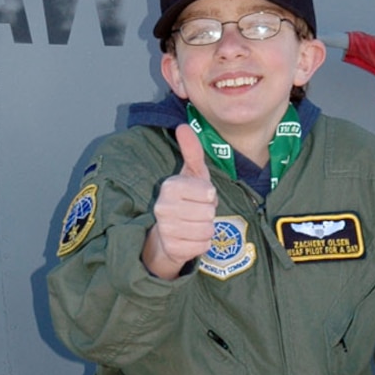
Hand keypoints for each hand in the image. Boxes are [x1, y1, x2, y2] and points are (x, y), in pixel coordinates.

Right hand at [141, 123, 216, 278]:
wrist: (166, 236)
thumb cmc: (185, 201)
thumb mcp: (191, 175)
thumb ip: (192, 151)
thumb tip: (183, 126)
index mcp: (170, 187)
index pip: (208, 193)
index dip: (210, 197)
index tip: (199, 198)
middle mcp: (164, 207)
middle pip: (209, 213)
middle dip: (208, 214)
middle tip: (196, 213)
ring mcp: (166, 229)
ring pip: (207, 230)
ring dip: (206, 229)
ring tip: (193, 225)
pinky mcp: (172, 249)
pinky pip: (203, 246)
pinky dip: (202, 244)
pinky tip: (190, 239)